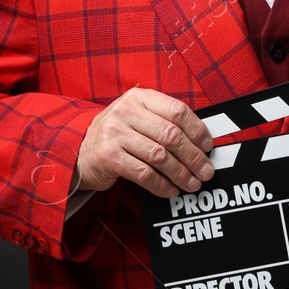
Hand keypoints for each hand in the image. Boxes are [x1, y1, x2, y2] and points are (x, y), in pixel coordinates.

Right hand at [74, 87, 214, 198]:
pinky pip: (144, 174)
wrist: (80, 150)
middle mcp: (126, 112)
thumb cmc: (118, 134)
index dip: (197, 130)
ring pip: (160, 156)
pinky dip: (162, 185)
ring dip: (181, 174)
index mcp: (139, 97)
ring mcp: (115, 133)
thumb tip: (201, 141)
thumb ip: (164, 121)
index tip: (208, 146)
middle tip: (206, 171)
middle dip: (194, 157)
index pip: (177, 111)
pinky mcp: (108, 157)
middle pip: (171, 135)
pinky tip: (171, 190)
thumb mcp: (138, 117)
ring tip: (192, 184)